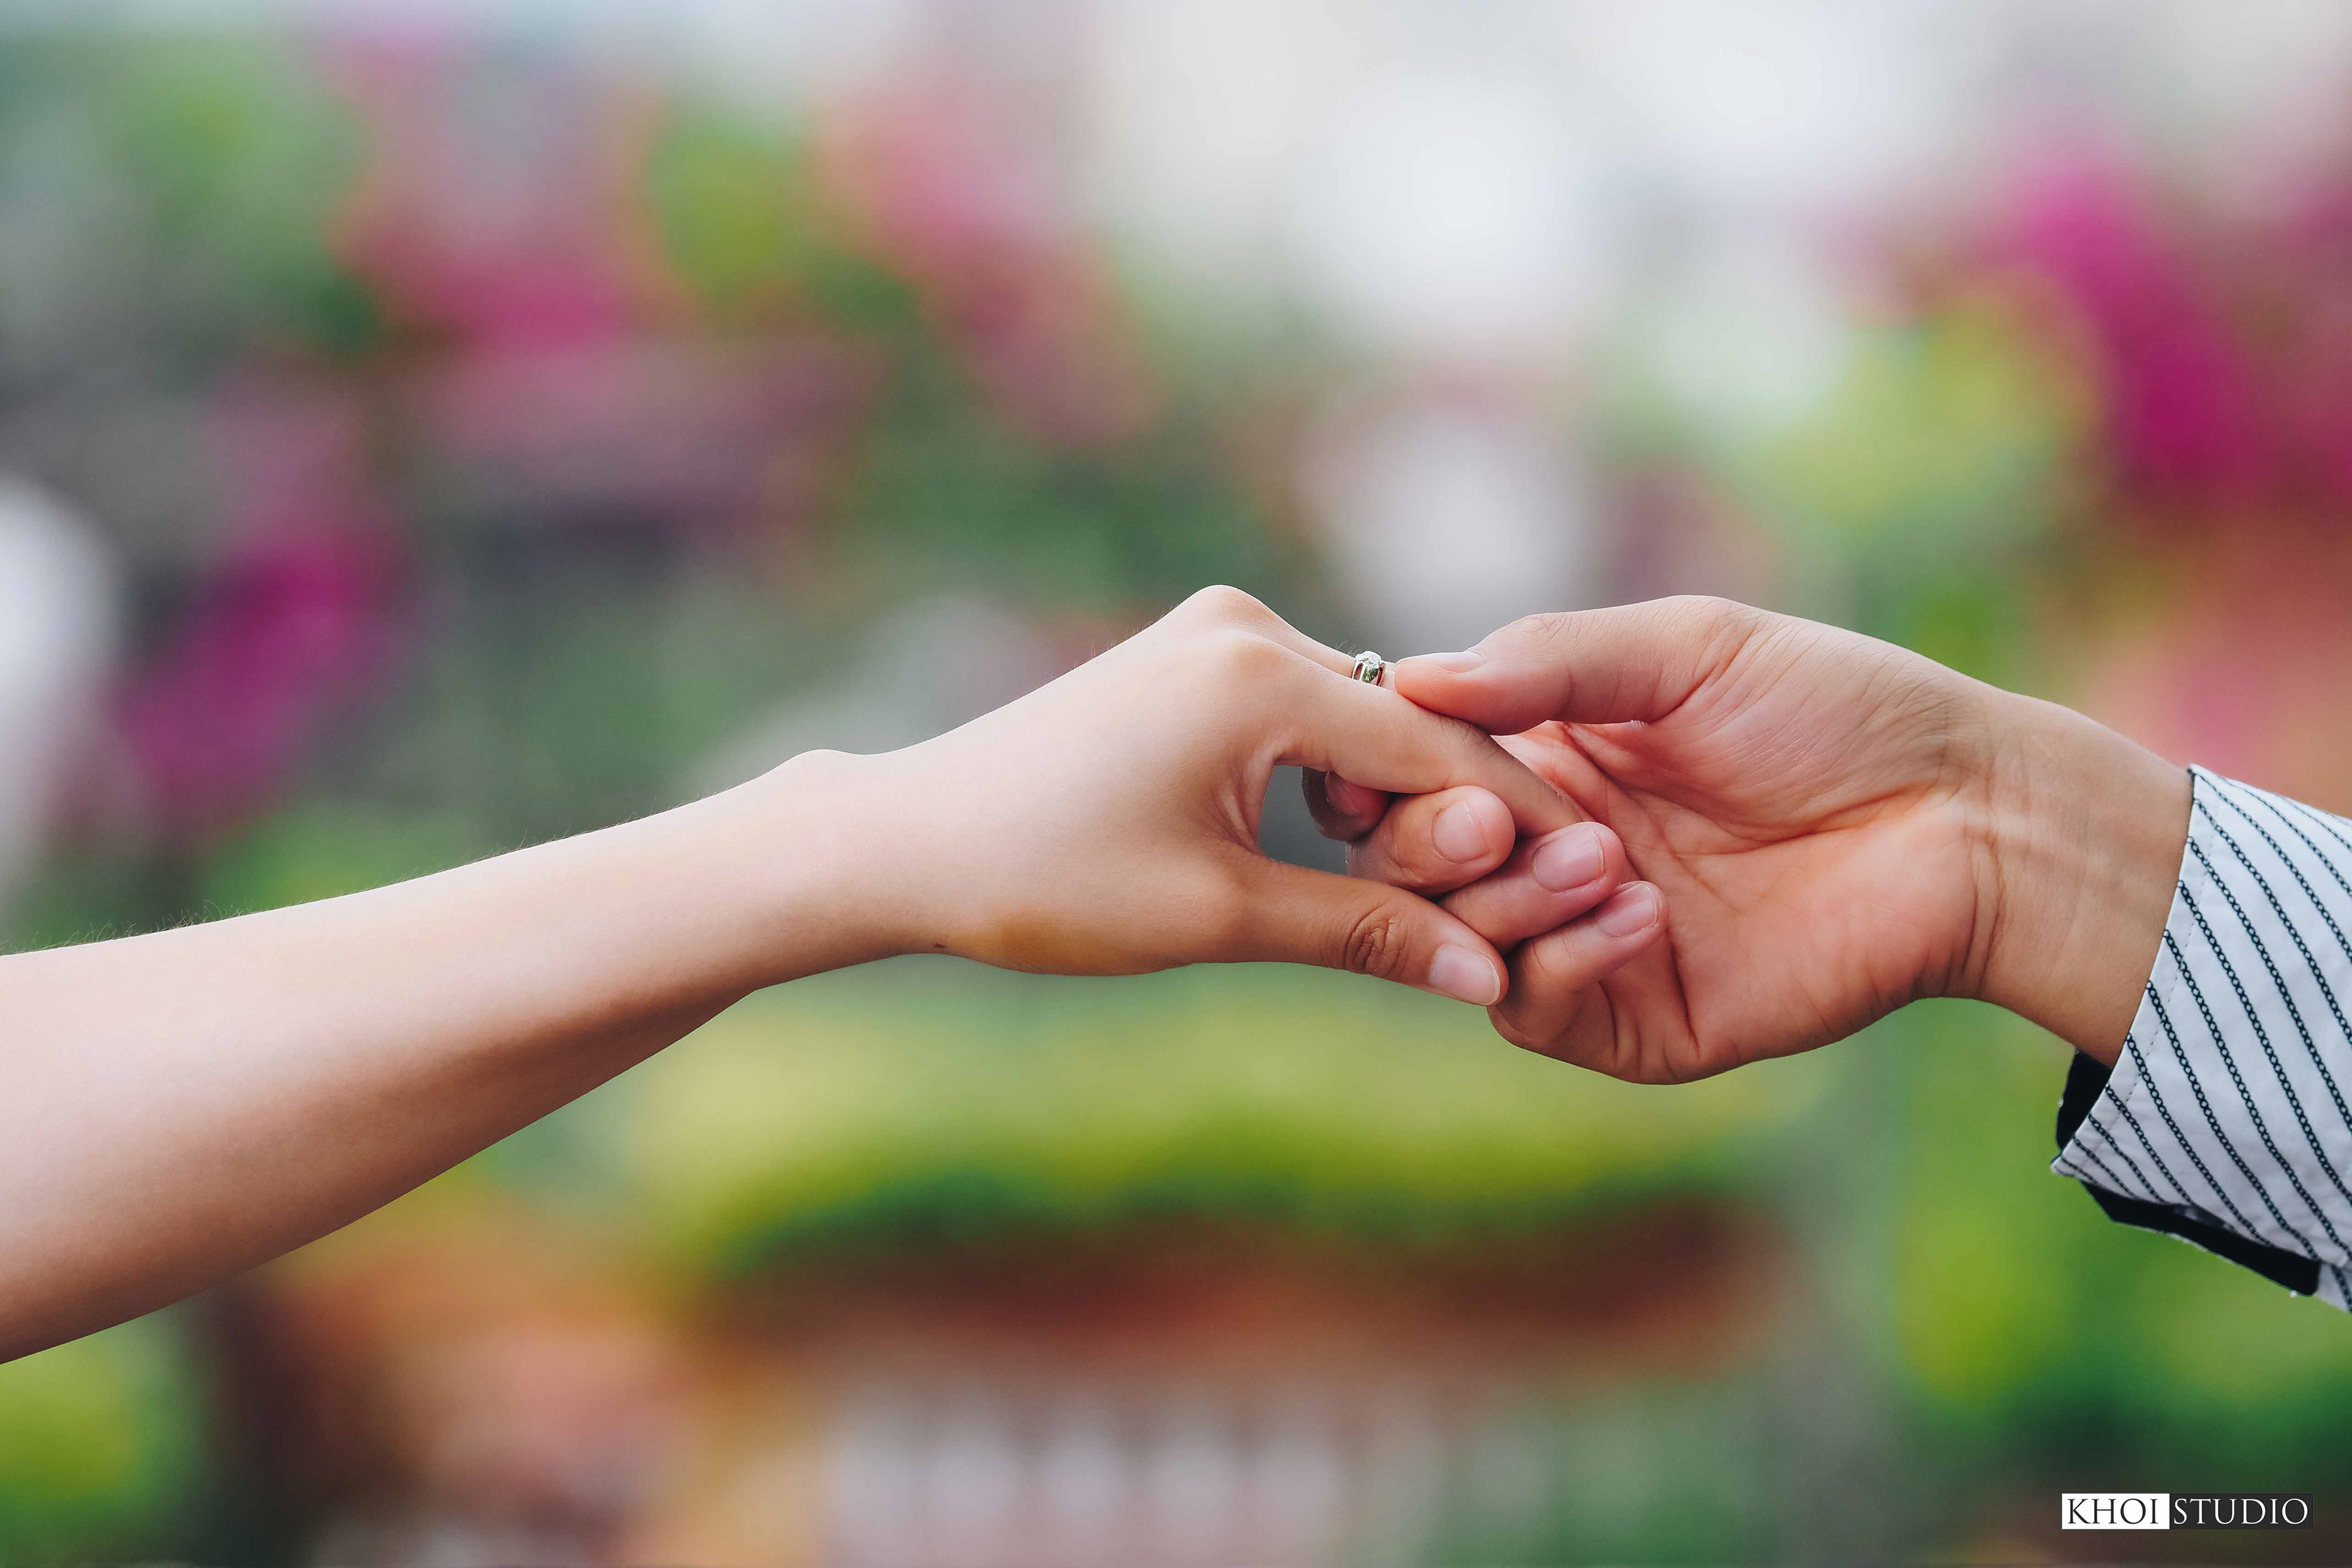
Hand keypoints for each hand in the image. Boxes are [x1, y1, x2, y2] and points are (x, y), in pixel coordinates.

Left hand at [805, 586, 1592, 1003]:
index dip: (1515, 832)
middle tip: (1527, 909)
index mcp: (1261, 673)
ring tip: (1437, 897)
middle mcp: (1248, 626)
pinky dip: (1339, 780)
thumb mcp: (1219, 915)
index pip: (1436, 755)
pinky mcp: (1195, 656)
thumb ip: (1367, 933)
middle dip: (1462, 821)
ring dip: (1398, 803)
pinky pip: (1307, 715)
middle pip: (1407, 731)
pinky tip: (1348, 846)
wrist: (910, 840)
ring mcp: (1217, 632)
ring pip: (1360, 724)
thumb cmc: (1045, 879)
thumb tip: (1488, 981)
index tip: (1591, 890)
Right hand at [1315, 597, 2189, 1079]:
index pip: (1407, 774)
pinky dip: (1563, 963)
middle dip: (1430, 842)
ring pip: (1459, 947)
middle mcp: (1546, 850)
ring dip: (1505, 902)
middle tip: (1498, 817)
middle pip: (1410, 869)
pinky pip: (1539, 1009)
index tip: (1384, 753)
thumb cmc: (1837, 709)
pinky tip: (1637, 914)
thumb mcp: (1686, 649)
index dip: (1380, 771)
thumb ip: (1547, 661)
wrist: (1966, 815)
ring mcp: (1587, 939)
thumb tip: (1407, 675)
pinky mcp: (1638, 1019)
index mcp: (1545, 755)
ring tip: (1601, 857)